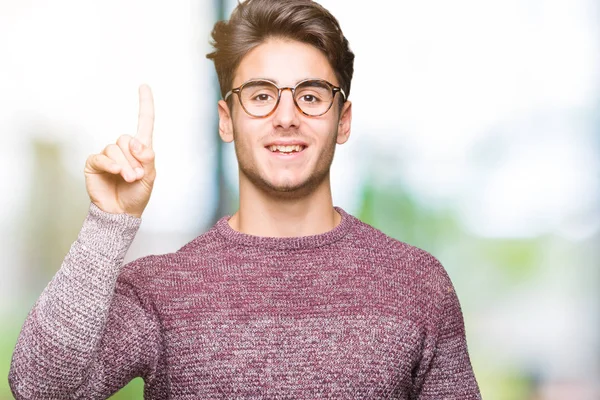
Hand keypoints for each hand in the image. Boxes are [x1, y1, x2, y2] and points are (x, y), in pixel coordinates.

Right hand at [84, 85, 155, 217]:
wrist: (121, 212)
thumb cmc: (137, 194)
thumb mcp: (149, 177)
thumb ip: (147, 158)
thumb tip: (137, 142)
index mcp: (140, 149)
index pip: (144, 122)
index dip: (145, 104)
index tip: (144, 86)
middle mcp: (123, 148)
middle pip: (127, 139)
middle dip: (134, 159)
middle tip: (136, 176)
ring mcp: (108, 155)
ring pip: (115, 148)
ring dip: (125, 165)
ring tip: (128, 179)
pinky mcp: (94, 163)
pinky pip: (101, 157)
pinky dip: (111, 165)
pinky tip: (116, 173)